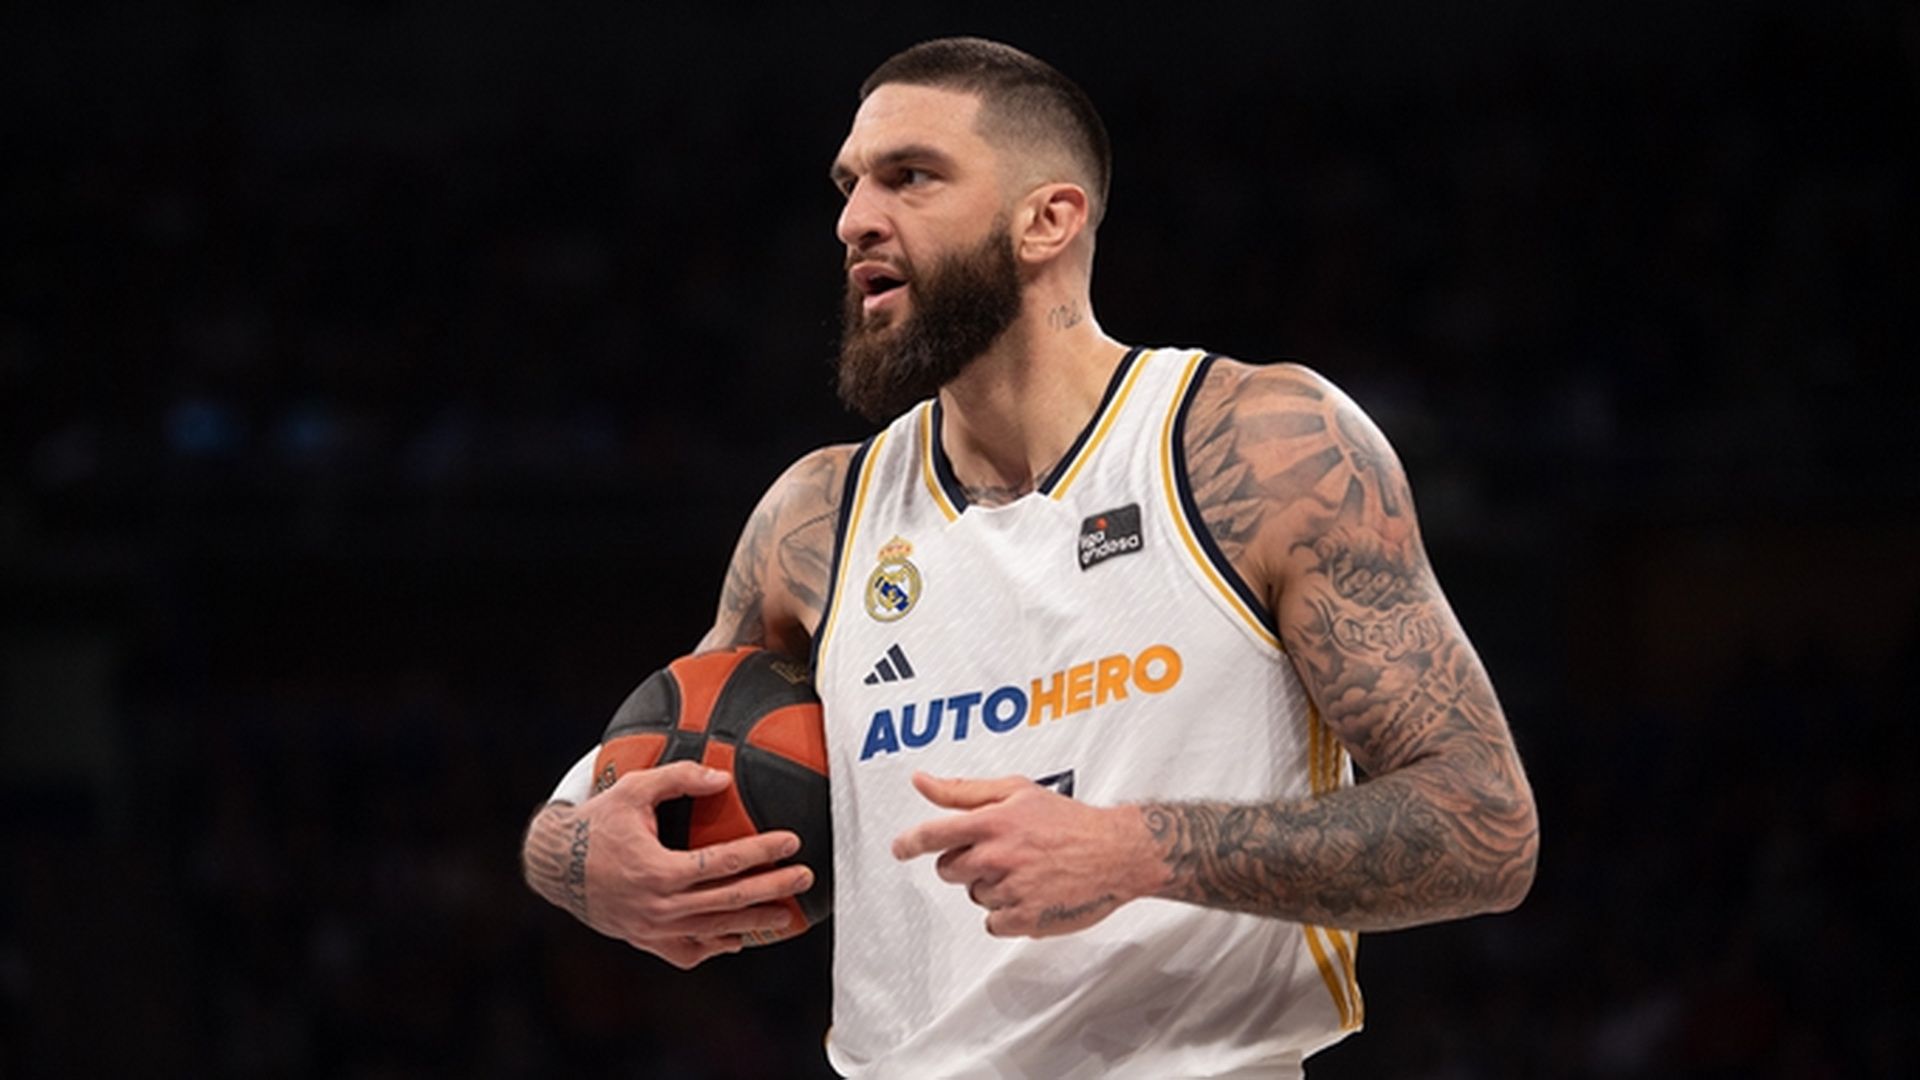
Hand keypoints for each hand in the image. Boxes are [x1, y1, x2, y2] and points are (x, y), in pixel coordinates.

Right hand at [523, 761, 813, 968]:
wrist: (556, 867)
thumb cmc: (598, 823)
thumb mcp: (632, 789)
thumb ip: (679, 777)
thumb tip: (723, 777)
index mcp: (658, 871)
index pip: (723, 863)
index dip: (761, 852)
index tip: (792, 841)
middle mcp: (658, 907)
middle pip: (730, 902)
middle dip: (773, 889)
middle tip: (806, 877)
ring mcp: (653, 930)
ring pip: (715, 932)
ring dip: (755, 922)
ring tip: (788, 914)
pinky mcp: (647, 941)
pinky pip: (690, 953)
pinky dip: (717, 947)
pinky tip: (739, 937)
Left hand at [890, 772, 1162, 937]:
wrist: (1116, 852)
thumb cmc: (1068, 820)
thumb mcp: (1016, 791)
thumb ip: (963, 790)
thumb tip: (921, 781)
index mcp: (992, 823)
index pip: (933, 834)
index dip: (909, 842)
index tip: (900, 848)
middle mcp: (997, 857)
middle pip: (948, 870)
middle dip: (963, 863)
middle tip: (997, 854)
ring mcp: (1010, 890)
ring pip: (974, 895)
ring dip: (991, 887)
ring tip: (1026, 871)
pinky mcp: (1024, 920)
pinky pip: (992, 923)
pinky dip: (1007, 913)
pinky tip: (1031, 894)